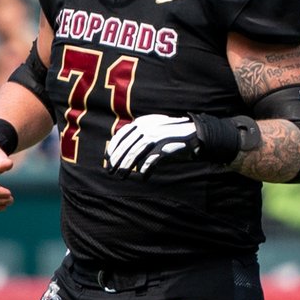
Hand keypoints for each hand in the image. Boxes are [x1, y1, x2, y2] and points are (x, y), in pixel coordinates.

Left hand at [106, 112, 232, 176]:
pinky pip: (150, 161)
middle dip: (116, 160)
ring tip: (121, 177)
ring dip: (126, 167)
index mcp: (141, 122)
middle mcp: (146, 128)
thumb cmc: (169, 135)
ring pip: (135, 154)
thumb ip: (138, 136)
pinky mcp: (164, 147)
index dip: (112, 148)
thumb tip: (120, 150)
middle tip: (111, 171)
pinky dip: (145, 170)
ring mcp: (155, 137)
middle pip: (126, 147)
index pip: (121, 135)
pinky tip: (143, 176)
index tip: (108, 159)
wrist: (191, 134)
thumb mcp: (152, 129)